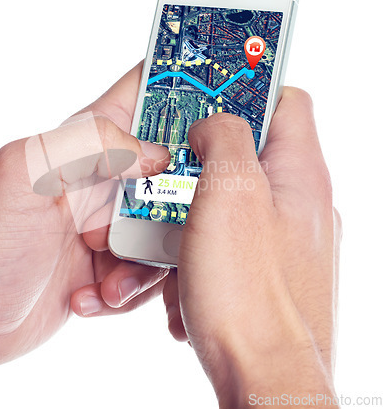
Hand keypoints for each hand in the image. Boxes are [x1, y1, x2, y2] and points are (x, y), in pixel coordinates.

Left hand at [0, 62, 170, 405]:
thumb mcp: (25, 174)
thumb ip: (91, 144)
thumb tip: (156, 155)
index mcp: (86, 142)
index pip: (145, 93)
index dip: (187, 84)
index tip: (229, 96)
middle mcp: (104, 177)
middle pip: (177, 167)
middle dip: (183, 200)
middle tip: (160, 228)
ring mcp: (111, 221)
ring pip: (171, 226)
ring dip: (150, 260)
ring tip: (106, 277)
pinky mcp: (111, 262)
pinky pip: (151, 269)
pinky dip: (132, 288)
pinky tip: (92, 296)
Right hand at [162, 88, 341, 407]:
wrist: (263, 382)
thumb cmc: (247, 292)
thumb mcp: (229, 193)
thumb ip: (223, 138)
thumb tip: (213, 122)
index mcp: (299, 174)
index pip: (284, 100)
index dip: (244, 88)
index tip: (205, 92)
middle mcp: (297, 203)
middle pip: (245, 154)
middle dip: (199, 165)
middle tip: (168, 175)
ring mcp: (282, 239)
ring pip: (226, 204)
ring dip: (188, 220)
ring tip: (169, 248)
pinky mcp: (264, 270)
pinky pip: (223, 243)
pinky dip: (196, 255)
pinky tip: (182, 282)